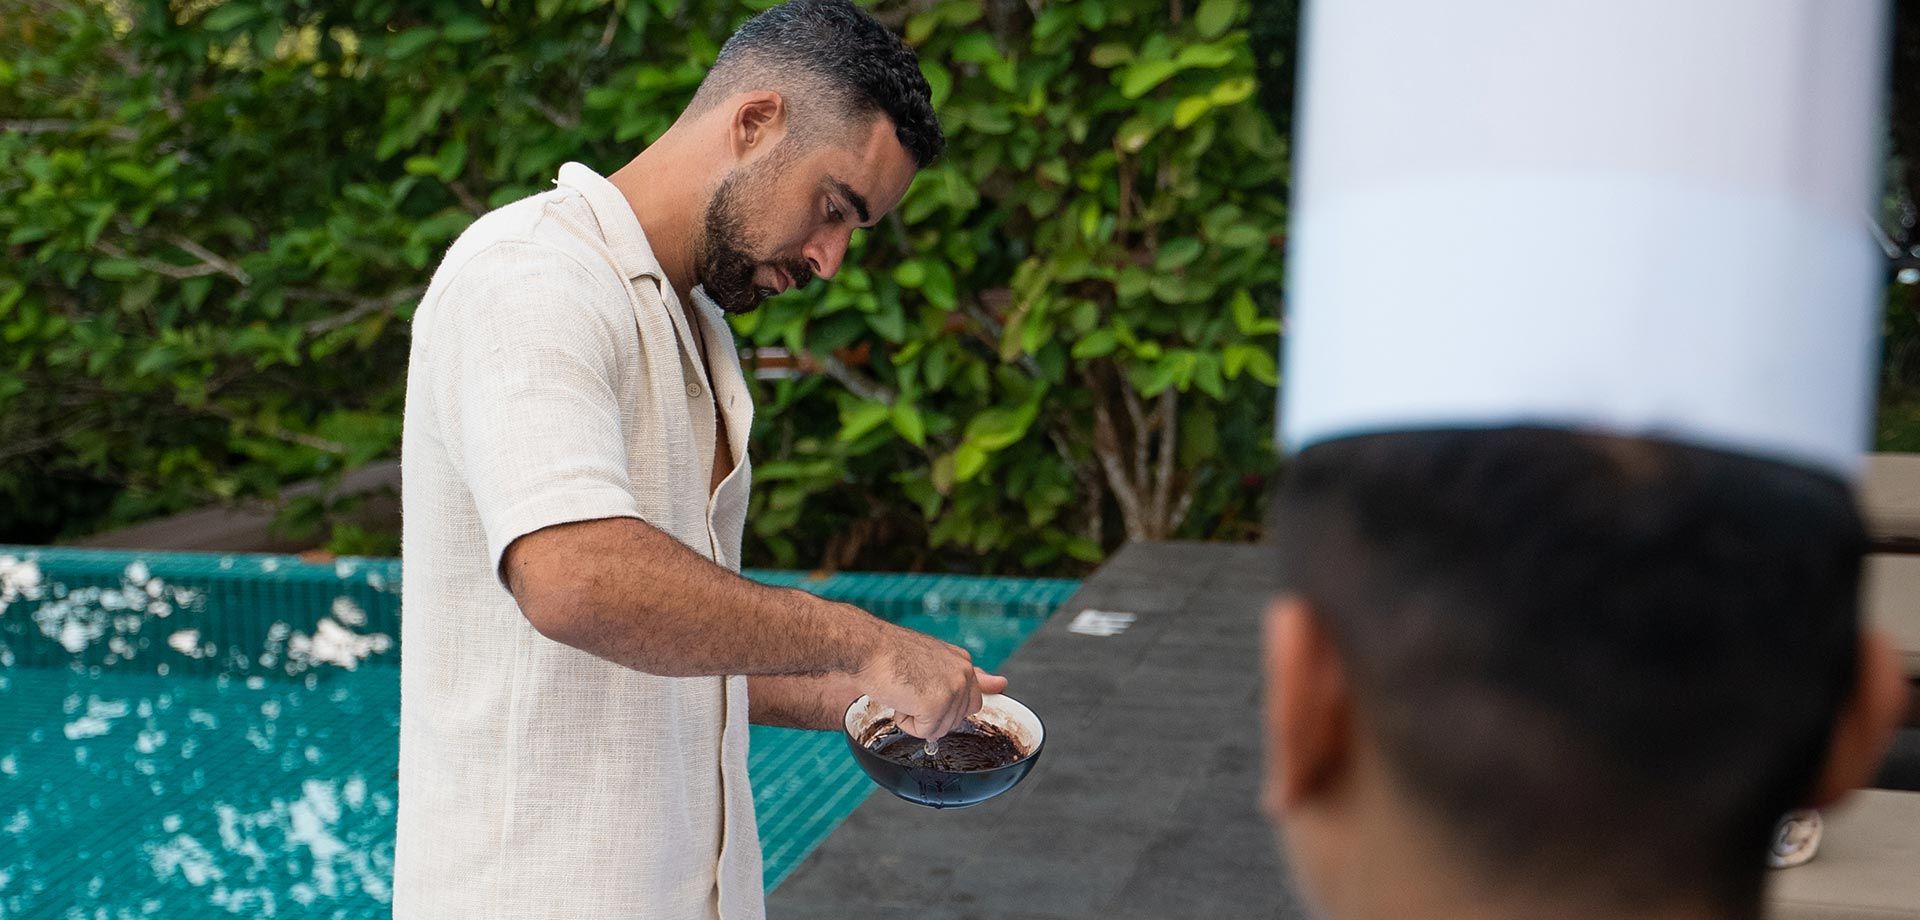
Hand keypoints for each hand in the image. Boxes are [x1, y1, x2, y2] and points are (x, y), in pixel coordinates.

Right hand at [856, 624, 1008, 739]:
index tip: (926, 691)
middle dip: (930, 713)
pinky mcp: (937, 704)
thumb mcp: (933, 659)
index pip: (973, 698)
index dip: (946, 704)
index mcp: (963, 662)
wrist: (868, 646)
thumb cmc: (890, 653)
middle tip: (908, 689)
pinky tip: (898, 699)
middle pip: (955, 720)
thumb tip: (1003, 684)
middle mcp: (963, 674)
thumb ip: (971, 676)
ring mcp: (952, 689)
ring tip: (902, 690)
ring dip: (916, 718)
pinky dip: (906, 723)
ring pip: (939, 729)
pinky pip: (924, 733)